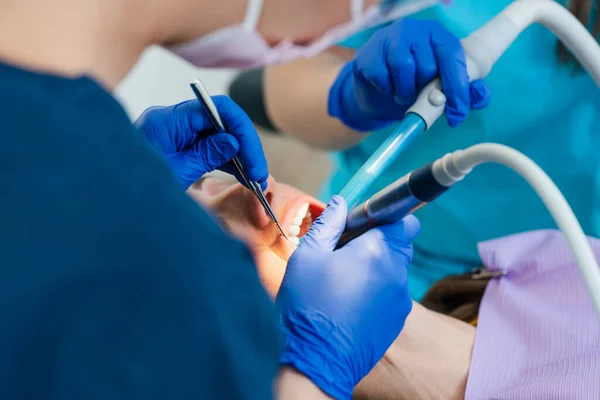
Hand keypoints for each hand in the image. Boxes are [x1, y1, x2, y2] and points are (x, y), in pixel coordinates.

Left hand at [135, 96, 267, 189]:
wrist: (102, 200)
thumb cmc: (129, 185)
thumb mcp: (173, 174)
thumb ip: (204, 155)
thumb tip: (233, 142)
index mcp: (168, 121)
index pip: (217, 109)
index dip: (242, 129)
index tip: (253, 157)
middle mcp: (173, 122)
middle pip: (222, 122)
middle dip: (244, 146)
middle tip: (259, 174)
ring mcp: (176, 135)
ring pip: (218, 136)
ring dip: (239, 156)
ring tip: (255, 181)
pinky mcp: (179, 149)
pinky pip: (210, 149)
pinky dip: (227, 162)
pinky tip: (242, 178)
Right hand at [277, 195, 418, 398]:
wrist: (317, 360)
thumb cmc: (308, 304)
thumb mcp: (308, 257)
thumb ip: (328, 225)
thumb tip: (341, 202)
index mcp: (378, 251)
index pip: (405, 221)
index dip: (387, 218)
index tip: (365, 225)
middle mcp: (397, 273)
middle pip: (400, 244)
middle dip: (380, 242)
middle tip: (348, 252)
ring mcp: (400, 300)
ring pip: (395, 270)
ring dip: (377, 268)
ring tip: (344, 282)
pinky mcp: (397, 321)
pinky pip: (392, 294)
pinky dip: (377, 292)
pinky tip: (350, 304)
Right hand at [328, 19, 490, 130]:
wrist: (375, 90)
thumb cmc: (414, 85)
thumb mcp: (441, 89)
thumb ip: (465, 92)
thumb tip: (480, 94)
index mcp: (438, 35)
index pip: (452, 56)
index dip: (457, 86)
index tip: (457, 112)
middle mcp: (414, 30)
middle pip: (427, 66)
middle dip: (425, 90)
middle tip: (420, 95)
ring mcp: (389, 38)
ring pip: (404, 70)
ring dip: (405, 92)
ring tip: (403, 93)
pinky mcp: (368, 53)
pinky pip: (382, 77)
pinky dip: (386, 90)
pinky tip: (386, 87)